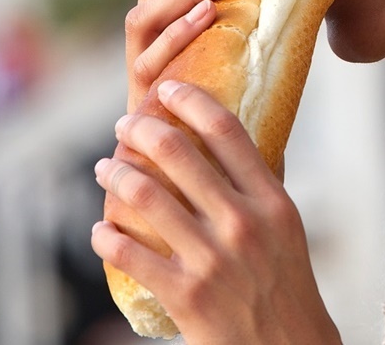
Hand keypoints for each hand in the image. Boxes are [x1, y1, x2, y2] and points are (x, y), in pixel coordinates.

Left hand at [92, 81, 341, 344]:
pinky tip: (99, 230)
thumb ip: (257, 186)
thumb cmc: (285, 287)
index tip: (166, 88)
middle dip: (140, 130)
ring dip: (115, 175)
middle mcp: (243, 224)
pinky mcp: (186, 296)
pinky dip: (106, 238)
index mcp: (271, 202)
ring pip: (147, 197)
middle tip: (123, 124)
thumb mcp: (285, 229)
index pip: (227, 132)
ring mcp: (213, 260)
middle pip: (179, 155)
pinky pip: (131, 256)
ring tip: (103, 168)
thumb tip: (230, 138)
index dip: (191, 101)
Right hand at [124, 0, 258, 110]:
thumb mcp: (245, 47)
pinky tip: (209, 15)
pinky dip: (179, 32)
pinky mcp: (142, 95)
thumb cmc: (232, 102)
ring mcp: (140, 62)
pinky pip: (150, 58)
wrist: (201, 165)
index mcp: (167, 13)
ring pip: (146, 11)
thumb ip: (259, 12)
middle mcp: (147, 33)